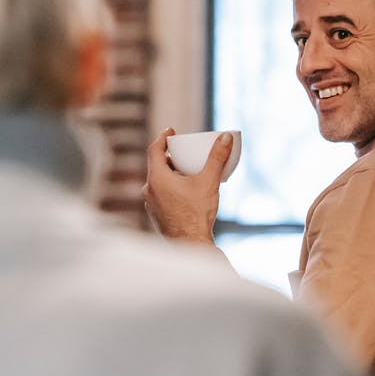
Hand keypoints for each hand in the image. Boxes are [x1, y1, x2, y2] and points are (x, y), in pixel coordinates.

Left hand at [142, 128, 232, 245]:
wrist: (191, 244)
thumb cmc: (197, 214)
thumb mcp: (209, 182)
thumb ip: (217, 158)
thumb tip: (225, 137)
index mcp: (156, 179)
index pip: (154, 150)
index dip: (162, 138)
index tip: (171, 131)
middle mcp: (149, 190)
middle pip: (157, 165)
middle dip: (170, 156)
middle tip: (183, 151)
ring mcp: (150, 204)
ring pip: (158, 181)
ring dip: (171, 173)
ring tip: (187, 171)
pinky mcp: (156, 215)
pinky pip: (160, 194)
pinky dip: (170, 187)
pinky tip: (185, 191)